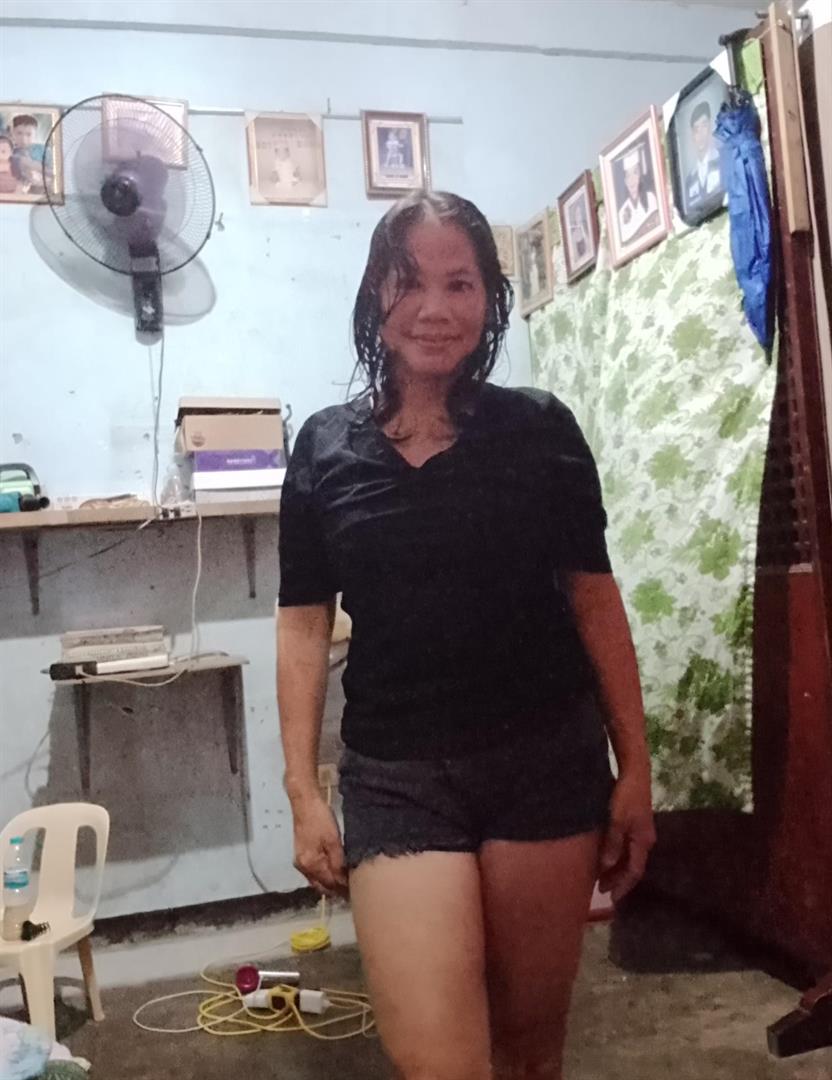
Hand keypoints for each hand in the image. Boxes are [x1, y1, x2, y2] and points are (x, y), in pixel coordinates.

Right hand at [291, 793, 348, 897]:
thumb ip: (338, 863)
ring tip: (346, 881)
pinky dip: (324, 875)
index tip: (356, 891)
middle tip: (353, 889)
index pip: (329, 885)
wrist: (305, 802)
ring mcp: (300, 862)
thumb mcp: (333, 840)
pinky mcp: (301, 854)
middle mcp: (303, 868)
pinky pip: (314, 872)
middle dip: (336, 889)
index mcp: (311, 865)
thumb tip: (344, 882)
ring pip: (317, 880)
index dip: (343, 890)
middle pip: (322, 886)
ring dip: (330, 883)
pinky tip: (334, 871)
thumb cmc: (321, 819)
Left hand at [598, 771, 655, 902]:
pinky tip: (607, 855)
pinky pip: (627, 846)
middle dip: (618, 879)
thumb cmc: (625, 796)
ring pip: (630, 856)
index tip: (611, 897)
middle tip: (602, 889)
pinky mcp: (636, 822)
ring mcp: (641, 830)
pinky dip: (618, 854)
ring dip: (617, 867)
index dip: (623, 885)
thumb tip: (605, 866)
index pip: (634, 871)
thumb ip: (612, 844)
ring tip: (602, 876)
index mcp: (643, 842)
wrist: (635, 772)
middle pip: (632, 865)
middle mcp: (645, 839)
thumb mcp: (616, 820)